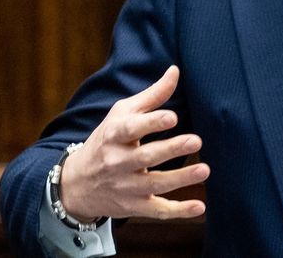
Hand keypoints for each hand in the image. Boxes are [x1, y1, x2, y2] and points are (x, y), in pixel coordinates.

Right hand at [61, 65, 209, 220]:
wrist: (77, 183)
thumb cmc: (106, 140)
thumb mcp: (122, 114)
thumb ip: (152, 95)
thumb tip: (175, 70)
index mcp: (115, 135)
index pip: (132, 129)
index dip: (152, 123)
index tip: (173, 117)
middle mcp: (118, 162)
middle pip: (146, 157)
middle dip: (172, 149)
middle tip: (197, 141)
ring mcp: (126, 187)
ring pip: (155, 185)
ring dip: (181, 178)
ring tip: (204, 169)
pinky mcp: (134, 206)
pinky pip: (157, 211)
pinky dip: (178, 211)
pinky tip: (199, 207)